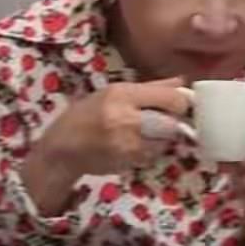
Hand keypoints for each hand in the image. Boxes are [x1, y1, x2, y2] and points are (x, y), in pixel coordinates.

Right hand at [22, 77, 190, 214]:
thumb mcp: (113, 92)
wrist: (62, 148)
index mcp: (122, 94)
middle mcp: (126, 119)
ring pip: (165, 141)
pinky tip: (133, 145)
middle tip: (162, 121)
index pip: (171, 98)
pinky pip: (153, 155)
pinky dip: (150, 151)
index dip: (180, 102)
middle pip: (172, 123)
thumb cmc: (86, 114)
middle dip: (172, 122)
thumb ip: (150, 88)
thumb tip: (182, 83)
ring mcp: (128, 144)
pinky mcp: (128, 162)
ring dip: (161, 138)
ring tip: (144, 133)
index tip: (177, 105)